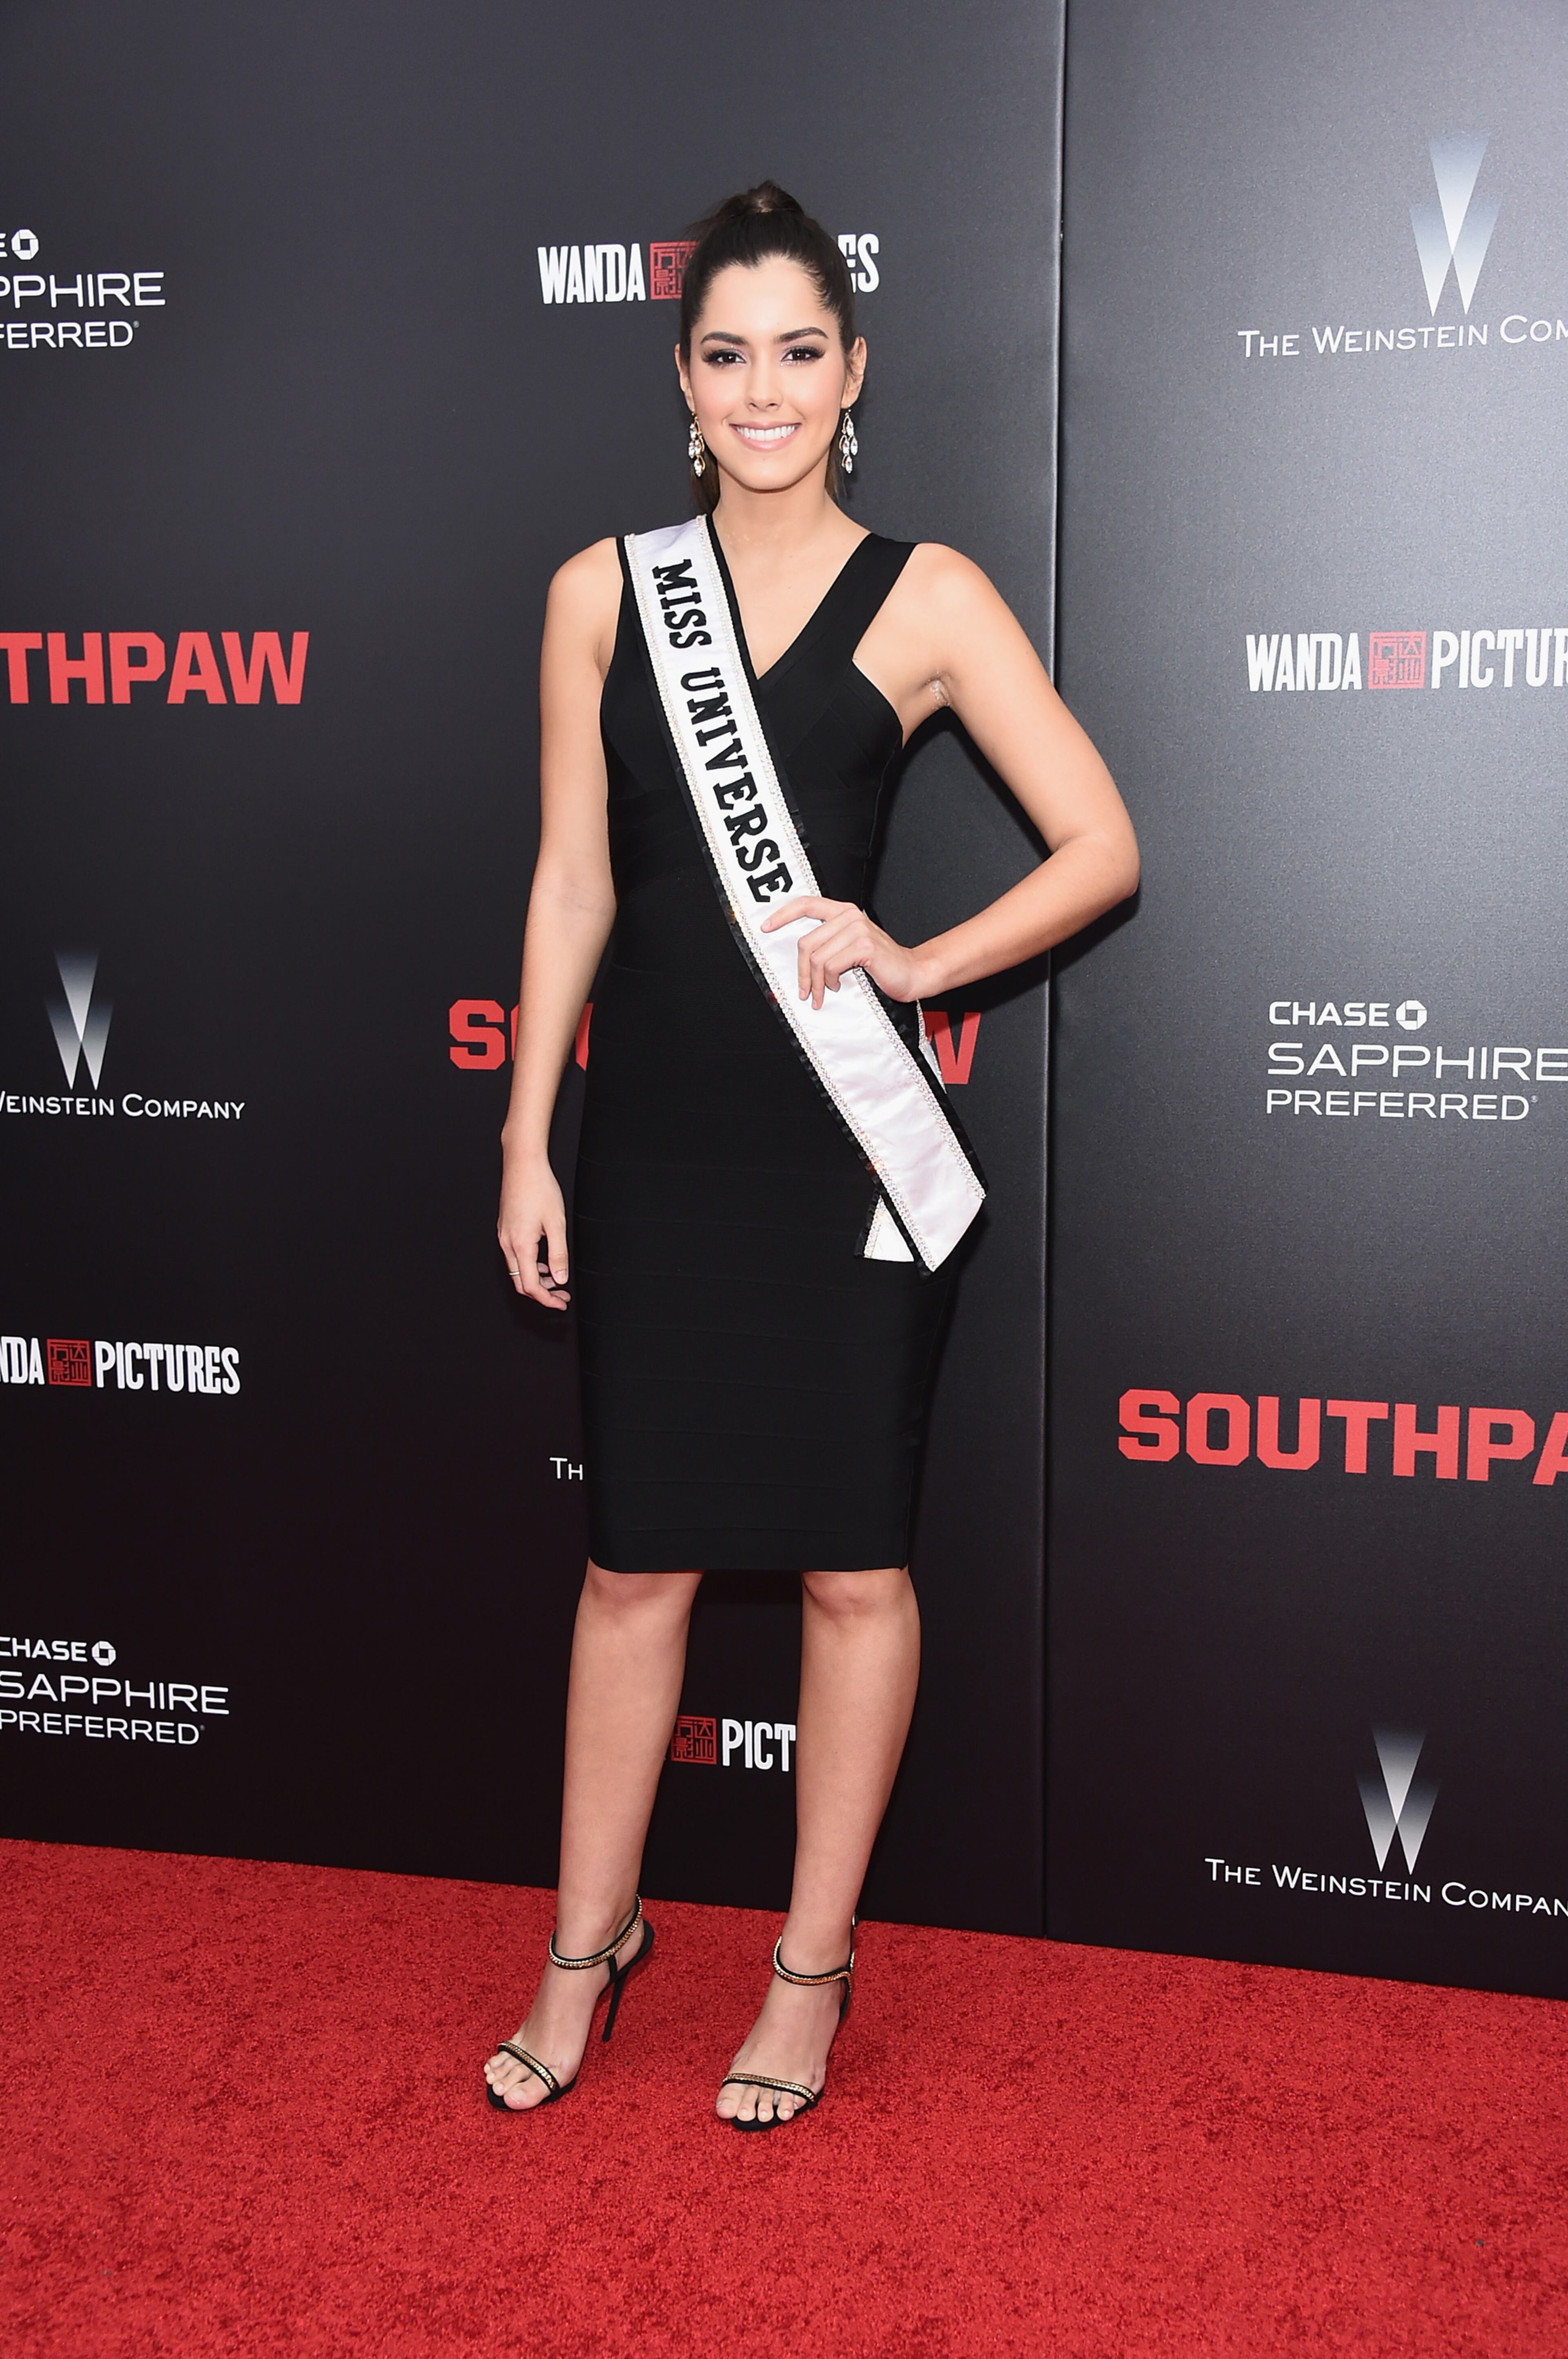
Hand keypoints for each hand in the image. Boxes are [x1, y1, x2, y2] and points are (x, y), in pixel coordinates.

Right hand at [498, 1147, 570, 1308]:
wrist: (522, 1164)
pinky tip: (544, 1262)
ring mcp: (504, 1236)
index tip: (562, 1303)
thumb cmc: (540, 1188)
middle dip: (542, 1293)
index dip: (547, 1299)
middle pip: (520, 1282)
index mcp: (520, 1245)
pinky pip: (515, 1256)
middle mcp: (507, 1243)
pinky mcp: (505, 1228)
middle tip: (562, 1296)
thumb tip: (560, 1278)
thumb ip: (558, 1254)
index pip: (530, 1286)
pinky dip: (529, 1265)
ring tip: (556, 1280)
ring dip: (536, 1279)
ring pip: (517, 1270)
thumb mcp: (556, 1223)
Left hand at [760, 897, 926, 1009]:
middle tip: (805, 992)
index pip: (806, 904)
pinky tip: (838, 985)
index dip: (782, 914)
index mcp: (844, 912)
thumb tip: (800, 958)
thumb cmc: (880, 965)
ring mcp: (857, 928)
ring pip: (817, 958)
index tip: (766, 927)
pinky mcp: (864, 945)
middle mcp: (849, 915)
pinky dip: (830, 981)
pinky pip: (830, 966)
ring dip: (816, 982)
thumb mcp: (850, 948)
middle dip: (802, 972)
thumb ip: (829, 943)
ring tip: (822, 993)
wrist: (912, 974)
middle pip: (806, 942)